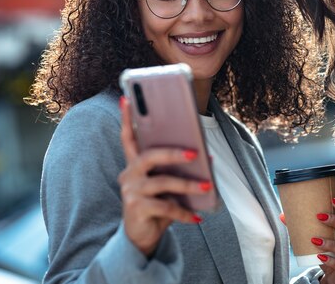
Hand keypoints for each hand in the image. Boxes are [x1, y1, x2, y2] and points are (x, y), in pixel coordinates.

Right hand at [118, 96, 207, 255]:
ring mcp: (131, 192)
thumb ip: (180, 169)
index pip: (128, 137)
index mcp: (135, 164)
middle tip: (194, 153)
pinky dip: (184, 212)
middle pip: (148, 156)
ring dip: (188, 184)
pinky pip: (165, 207)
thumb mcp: (169, 185)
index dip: (126, 118)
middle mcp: (129, 174)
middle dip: (172, 153)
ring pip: (161, 182)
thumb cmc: (158, 204)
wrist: (143, 237)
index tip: (126, 98)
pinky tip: (198, 217)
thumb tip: (207, 156)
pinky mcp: (136, 209)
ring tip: (208, 186)